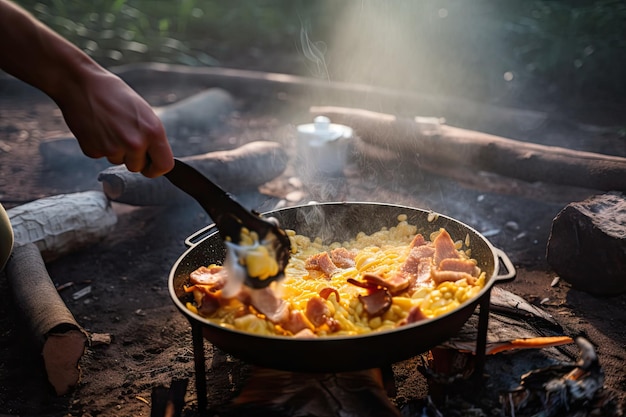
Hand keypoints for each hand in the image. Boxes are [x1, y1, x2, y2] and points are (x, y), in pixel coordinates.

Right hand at [55, 69, 173, 177]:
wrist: (80, 84)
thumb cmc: (114, 94)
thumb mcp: (144, 112)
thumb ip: (152, 136)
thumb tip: (155, 157)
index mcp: (153, 131)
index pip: (164, 166)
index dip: (157, 168)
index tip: (151, 165)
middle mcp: (135, 143)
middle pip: (138, 168)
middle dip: (132, 157)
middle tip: (123, 134)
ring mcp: (113, 149)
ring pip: (119, 161)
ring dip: (115, 150)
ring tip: (109, 126)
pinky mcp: (93, 151)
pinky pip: (101, 156)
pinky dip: (99, 146)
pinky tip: (96, 128)